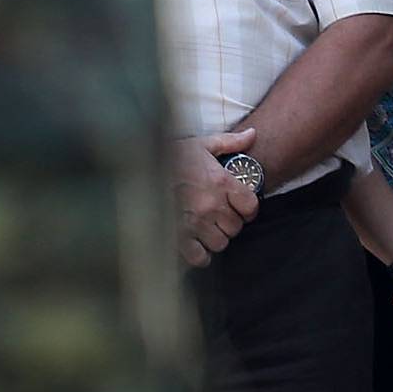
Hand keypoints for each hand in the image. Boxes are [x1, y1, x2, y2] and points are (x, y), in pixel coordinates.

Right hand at [173, 129, 260, 268]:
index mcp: (221, 181)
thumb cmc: (171, 154)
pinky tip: (195, 246)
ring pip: (220, 243)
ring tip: (205, 230)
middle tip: (218, 218)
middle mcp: (212, 204)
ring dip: (214, 238)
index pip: (250, 207)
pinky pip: (200, 257)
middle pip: (235, 228)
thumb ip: (230, 142)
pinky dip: (200, 255)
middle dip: (228, 224)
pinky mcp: (179, 236)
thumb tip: (252, 135)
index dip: (247, 210)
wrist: (139, 164)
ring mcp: (196, 222)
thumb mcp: (202, 144)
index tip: (240, 209)